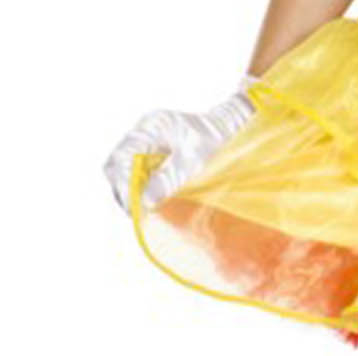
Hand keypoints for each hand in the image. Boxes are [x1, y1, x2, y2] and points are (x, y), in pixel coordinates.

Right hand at [103, 84, 255, 213]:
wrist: (229, 130)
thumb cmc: (213, 143)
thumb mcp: (192, 163)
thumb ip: (167, 180)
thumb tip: (144, 201)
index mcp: (151, 128)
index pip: (121, 158)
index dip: (123, 185)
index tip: (133, 208)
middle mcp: (143, 133)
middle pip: (116, 164)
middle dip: (123, 190)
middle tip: (136, 213)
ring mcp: (147, 143)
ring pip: (124, 170)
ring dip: (130, 191)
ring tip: (143, 211)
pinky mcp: (154, 154)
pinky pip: (138, 173)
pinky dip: (141, 188)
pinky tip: (150, 202)